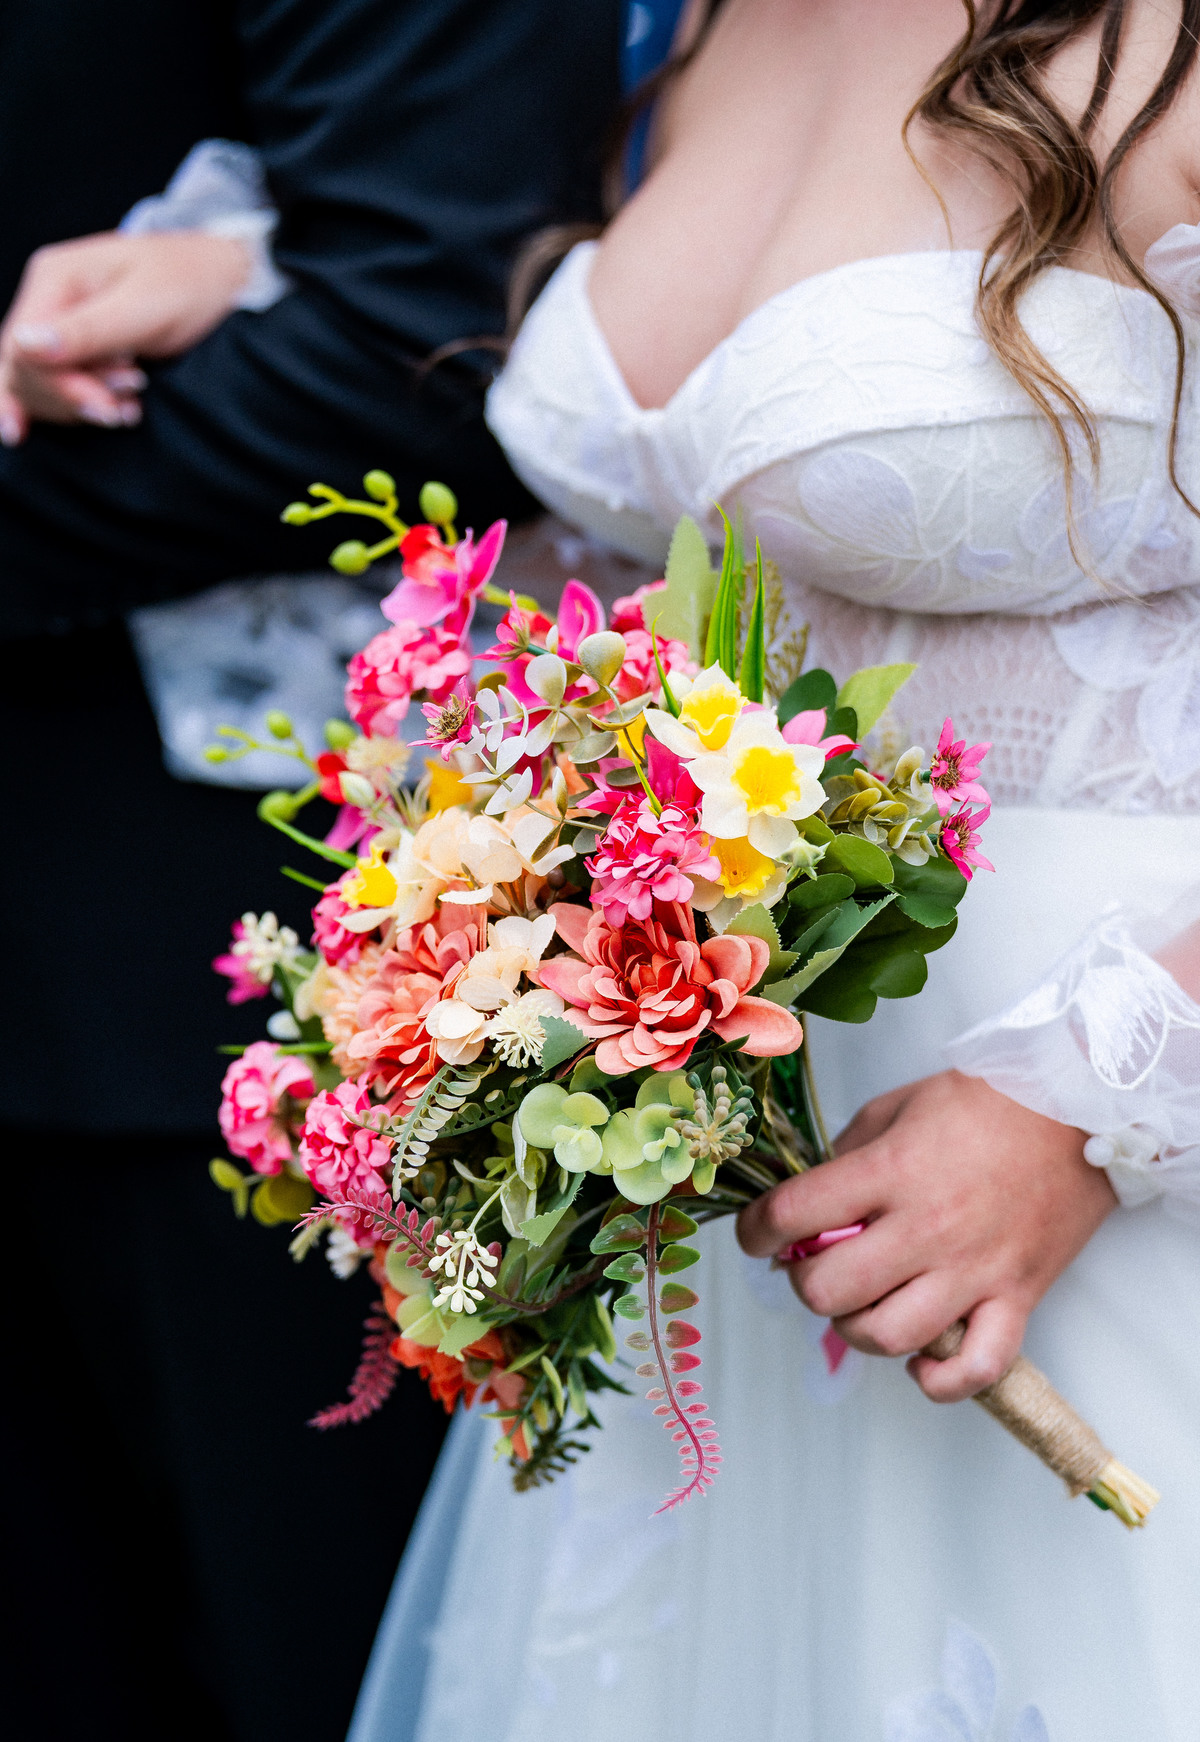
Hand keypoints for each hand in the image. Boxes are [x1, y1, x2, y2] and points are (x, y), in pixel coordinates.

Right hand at [0, 230, 251, 443]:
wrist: (224, 279)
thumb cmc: (190, 282)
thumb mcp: (143, 308)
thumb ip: (86, 331)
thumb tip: (24, 347)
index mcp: (55, 278)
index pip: (21, 348)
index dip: (56, 388)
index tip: (104, 408)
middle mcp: (49, 299)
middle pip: (24, 371)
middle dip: (74, 398)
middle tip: (129, 402)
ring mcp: (61, 324)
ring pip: (40, 386)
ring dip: (84, 405)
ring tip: (133, 402)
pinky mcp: (79, 348)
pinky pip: (62, 388)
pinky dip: (89, 406)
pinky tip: (123, 409)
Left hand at [737, 1070, 1115, 1402]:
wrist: (1079, 1112)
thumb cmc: (987, 1102)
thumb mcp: (898, 1105)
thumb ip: (848, 1154)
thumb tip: (810, 1202)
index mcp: (891, 1170)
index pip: (793, 1216)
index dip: (756, 1232)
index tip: (756, 1235)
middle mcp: (926, 1228)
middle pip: (830, 1290)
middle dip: (805, 1283)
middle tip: (813, 1266)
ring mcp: (973, 1270)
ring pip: (888, 1336)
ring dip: (856, 1328)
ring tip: (862, 1303)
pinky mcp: (1016, 1298)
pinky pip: (973, 1369)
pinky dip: (938, 1381)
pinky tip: (918, 1360)